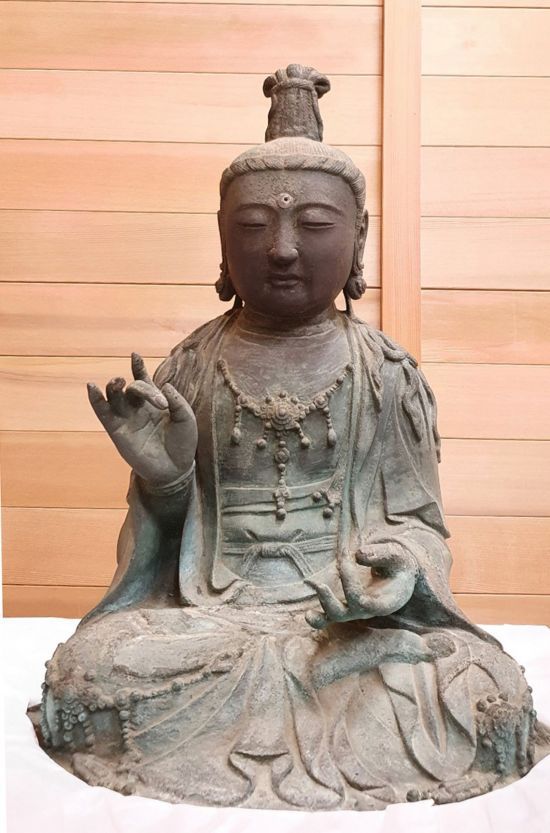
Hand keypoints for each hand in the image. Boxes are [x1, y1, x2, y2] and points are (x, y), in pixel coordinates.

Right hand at [87, 353, 196, 486]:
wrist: (176, 468)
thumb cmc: (182, 442)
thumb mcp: (185, 419)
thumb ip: (177, 401)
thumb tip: (164, 386)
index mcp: (154, 401)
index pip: (143, 380)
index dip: (138, 368)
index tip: (134, 356)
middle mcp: (138, 408)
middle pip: (132, 388)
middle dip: (143, 388)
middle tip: (160, 403)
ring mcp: (127, 418)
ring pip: (114, 396)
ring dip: (114, 386)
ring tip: (117, 381)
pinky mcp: (117, 431)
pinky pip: (103, 413)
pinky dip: (96, 400)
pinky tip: (92, 388)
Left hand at [305, 542, 416, 628]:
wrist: (395, 575)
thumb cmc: (396, 565)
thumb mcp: (396, 556)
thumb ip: (380, 555)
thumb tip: (358, 555)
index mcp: (388, 600)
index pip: (378, 606)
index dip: (370, 605)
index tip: (362, 599)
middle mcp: (369, 609)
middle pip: (354, 609)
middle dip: (347, 588)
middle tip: (343, 564)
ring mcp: (354, 610)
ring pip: (337, 614)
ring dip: (327, 601)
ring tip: (317, 584)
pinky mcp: (342, 607)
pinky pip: (327, 618)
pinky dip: (317, 619)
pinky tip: (307, 614)